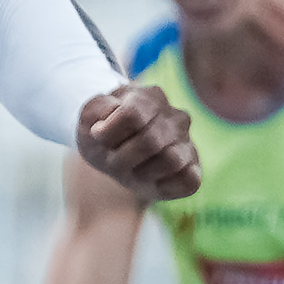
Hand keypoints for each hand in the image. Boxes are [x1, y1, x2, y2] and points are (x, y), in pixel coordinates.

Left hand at [79, 84, 201, 201]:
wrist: (113, 155)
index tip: (98, 136)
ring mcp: (188, 143)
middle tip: (112, 159)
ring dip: (142, 172)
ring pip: (172, 160)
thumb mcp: (89, 118)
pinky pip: (189, 181)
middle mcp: (176, 117)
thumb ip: (96, 108)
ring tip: (131, 169)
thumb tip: (113, 111)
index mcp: (151, 97)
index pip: (133, 114)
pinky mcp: (194, 169)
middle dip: (122, 157)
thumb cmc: (104, 135)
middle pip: (150, 141)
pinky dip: (165, 186)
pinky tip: (150, 180)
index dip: (109, 132)